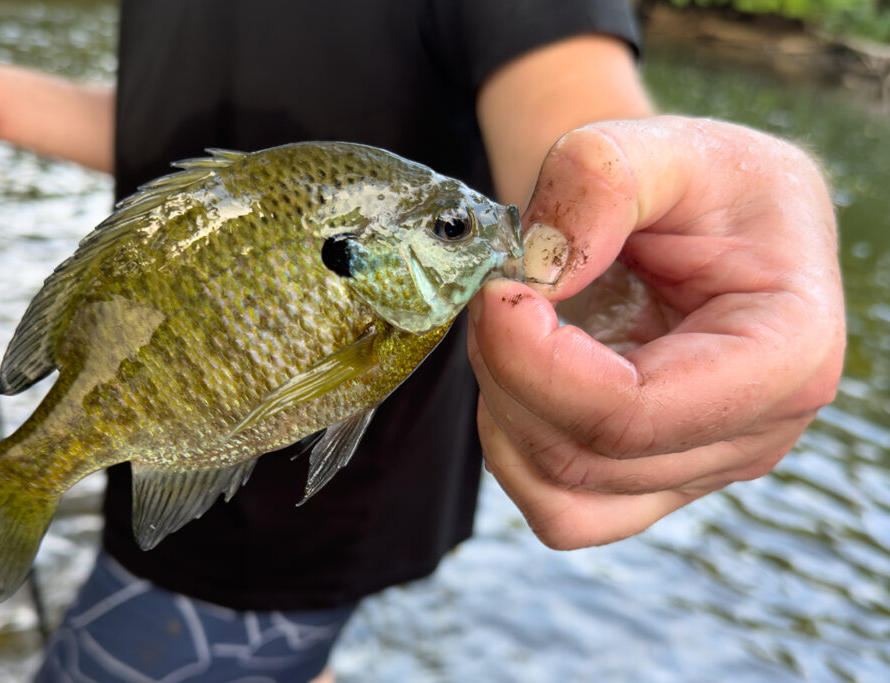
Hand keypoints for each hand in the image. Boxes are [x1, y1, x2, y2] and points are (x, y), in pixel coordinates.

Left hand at [467, 116, 844, 548]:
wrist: (708, 214)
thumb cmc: (706, 182)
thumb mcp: (664, 144)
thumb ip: (600, 180)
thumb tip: (537, 271)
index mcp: (787, 351)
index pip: (637, 412)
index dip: (538, 363)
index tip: (496, 291)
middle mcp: (757, 429)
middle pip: (589, 457)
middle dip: (509, 374)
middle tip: (495, 292)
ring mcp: (704, 464)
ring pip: (565, 496)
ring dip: (505, 412)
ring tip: (508, 332)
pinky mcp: (656, 478)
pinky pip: (564, 511)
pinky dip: (514, 452)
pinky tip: (515, 382)